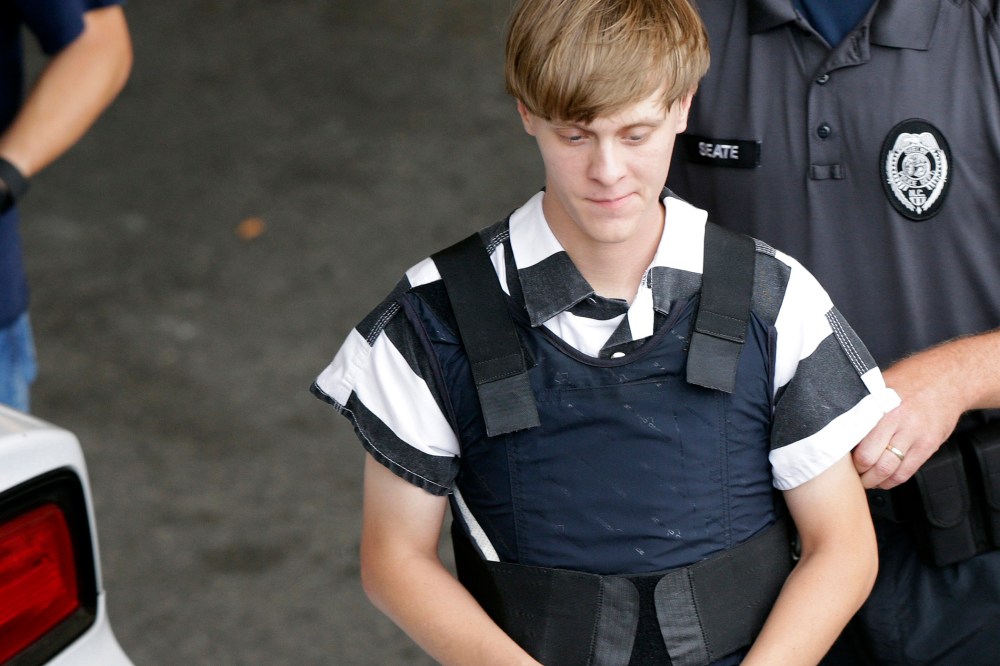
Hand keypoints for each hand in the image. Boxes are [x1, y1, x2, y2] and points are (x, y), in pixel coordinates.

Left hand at [852, 352, 964, 488]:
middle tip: (852, 474)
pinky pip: (907, 472)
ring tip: (866, 480)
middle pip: (872, 460)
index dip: (847, 456)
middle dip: (859, 473)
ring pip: (890, 471)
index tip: (841, 460)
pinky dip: (892, 481)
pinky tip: (884, 479)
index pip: (858, 440)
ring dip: (875, 481)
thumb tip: (837, 420)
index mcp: (881, 407)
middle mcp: (899, 423)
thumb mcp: (880, 384)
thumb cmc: (911, 379)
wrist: (948, 379)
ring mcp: (916, 436)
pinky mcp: (929, 446)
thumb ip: (862, 404)